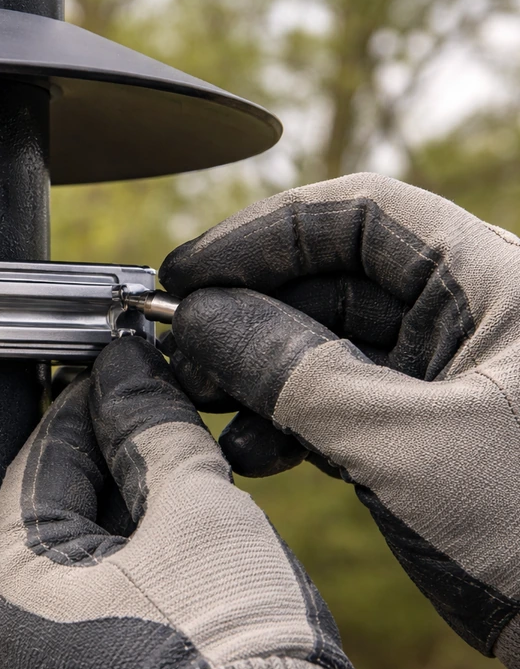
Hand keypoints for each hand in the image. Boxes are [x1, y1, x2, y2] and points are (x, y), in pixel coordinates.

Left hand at [0, 337, 357, 668]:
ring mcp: (61, 660)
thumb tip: (128, 372)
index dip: (80, 405)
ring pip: (90, 547)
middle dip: (110, 448)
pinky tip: (183, 512)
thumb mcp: (197, 518)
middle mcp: (22, 635)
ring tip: (179, 447)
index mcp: (14, 594)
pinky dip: (143, 544)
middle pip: (60, 507)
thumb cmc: (233, 656)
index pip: (36, 466)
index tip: (117, 368)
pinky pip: (111, 588)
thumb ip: (154, 435)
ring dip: (132, 494)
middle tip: (155, 399)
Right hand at [160, 173, 519, 668]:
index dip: (263, 235)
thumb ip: (293, 372)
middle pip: (330, 282)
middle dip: (245, 316)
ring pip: (324, 347)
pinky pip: (336, 404)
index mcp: (494, 286)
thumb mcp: (401, 443)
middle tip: (180, 351)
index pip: (361, 216)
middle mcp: (468, 319)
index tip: (189, 274)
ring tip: (201, 404)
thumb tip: (199, 317)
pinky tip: (249, 452)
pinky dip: (285, 422)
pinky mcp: (422, 433)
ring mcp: (443, 379)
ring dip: (254, 375)